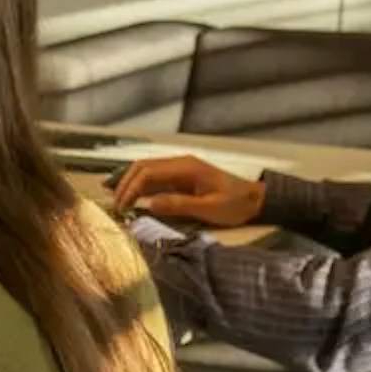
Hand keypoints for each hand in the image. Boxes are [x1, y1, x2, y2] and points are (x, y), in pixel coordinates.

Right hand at [109, 155, 266, 229]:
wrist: (255, 199)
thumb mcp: (209, 208)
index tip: (122, 208)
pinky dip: (140, 185)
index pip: (147, 172)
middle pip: (142, 167)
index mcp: (185, 167)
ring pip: (146, 170)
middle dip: (124, 184)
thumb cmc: (234, 205)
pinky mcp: (181, 177)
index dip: (130, 189)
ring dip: (129, 183)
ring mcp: (180, 169)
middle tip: (115, 205)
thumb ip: (179, 204)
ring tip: (117, 200)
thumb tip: (149, 204)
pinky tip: (132, 197)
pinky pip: (155, 177)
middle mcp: (180, 163)